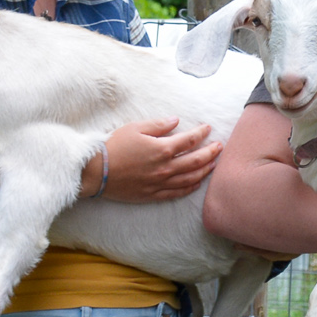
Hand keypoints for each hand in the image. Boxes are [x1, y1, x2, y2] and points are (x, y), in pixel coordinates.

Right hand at [81, 118, 220, 203]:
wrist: (96, 172)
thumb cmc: (114, 147)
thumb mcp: (135, 128)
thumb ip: (158, 125)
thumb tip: (176, 121)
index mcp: (162, 149)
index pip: (189, 140)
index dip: (201, 133)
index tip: (208, 128)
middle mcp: (165, 168)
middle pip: (196, 161)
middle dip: (211, 152)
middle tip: (220, 146)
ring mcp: (161, 183)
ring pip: (191, 178)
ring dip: (205, 170)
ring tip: (214, 163)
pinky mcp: (154, 195)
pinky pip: (178, 193)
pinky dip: (191, 187)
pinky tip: (198, 182)